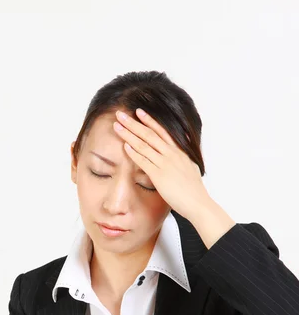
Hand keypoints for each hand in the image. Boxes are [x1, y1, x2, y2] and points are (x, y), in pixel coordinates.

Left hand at [113, 108, 211, 222]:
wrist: (197, 203)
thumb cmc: (194, 189)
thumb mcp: (192, 166)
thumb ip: (185, 155)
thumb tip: (185, 144)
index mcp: (179, 151)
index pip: (162, 131)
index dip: (149, 120)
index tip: (139, 112)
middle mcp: (172, 154)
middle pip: (149, 134)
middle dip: (134, 123)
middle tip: (120, 114)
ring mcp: (165, 164)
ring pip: (144, 145)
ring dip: (129, 134)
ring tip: (117, 126)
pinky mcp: (159, 175)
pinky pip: (144, 161)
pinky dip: (133, 152)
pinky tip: (124, 146)